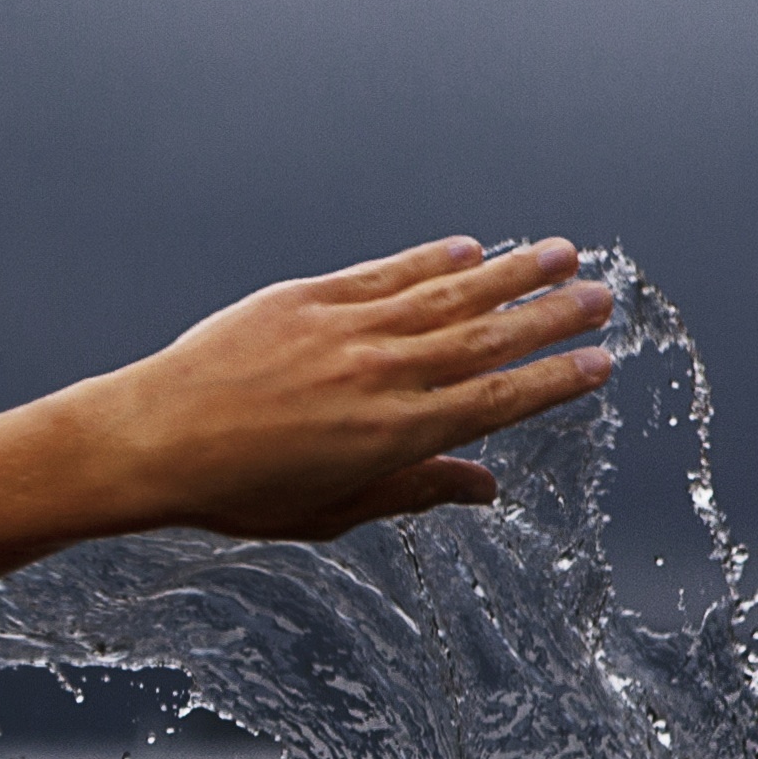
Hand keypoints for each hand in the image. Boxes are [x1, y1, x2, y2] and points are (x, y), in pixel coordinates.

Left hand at [45, 236, 620, 544]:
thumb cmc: (238, 490)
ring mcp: (348, 330)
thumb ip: (414, 491)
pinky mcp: (309, 298)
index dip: (554, 381)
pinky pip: (386, 273)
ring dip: (511, 272)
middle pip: (488, 339)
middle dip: (552, 316)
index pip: (496, 403)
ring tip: (562, 253)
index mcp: (394, 436)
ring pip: (448, 294)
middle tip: (605, 296)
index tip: (601, 364)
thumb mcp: (332, 510)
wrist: (152, 439)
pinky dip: (432, 258)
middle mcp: (382, 376)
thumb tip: (486, 489)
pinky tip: (470, 247)